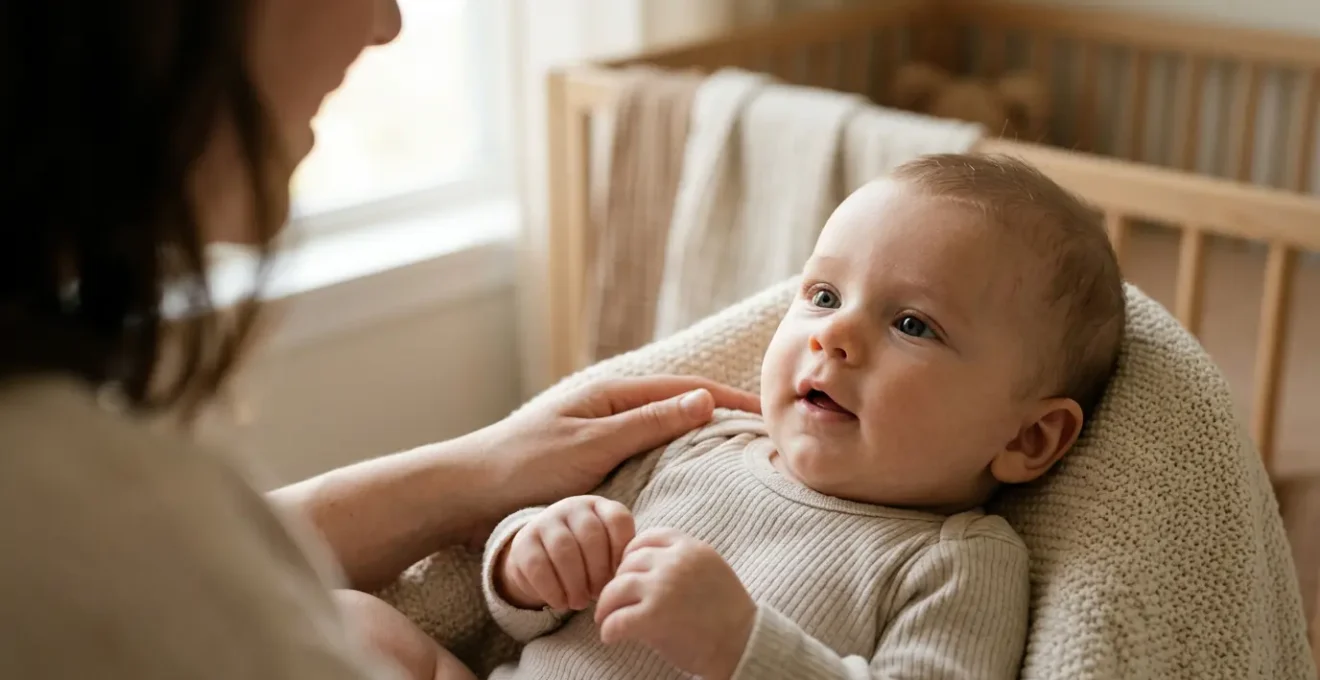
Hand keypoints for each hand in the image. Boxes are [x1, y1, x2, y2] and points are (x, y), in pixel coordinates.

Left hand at [477, 376, 760, 520]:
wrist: (470, 490)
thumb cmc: (525, 467)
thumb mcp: (593, 445)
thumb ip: (647, 423)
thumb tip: (703, 399)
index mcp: (610, 393)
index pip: (685, 389)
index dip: (728, 400)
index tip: (765, 414)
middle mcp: (607, 403)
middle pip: (678, 401)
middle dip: (721, 411)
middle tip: (763, 431)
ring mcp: (598, 427)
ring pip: (662, 424)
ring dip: (699, 431)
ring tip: (736, 448)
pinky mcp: (590, 452)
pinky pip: (644, 445)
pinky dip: (673, 450)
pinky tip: (686, 467)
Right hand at [498, 496, 635, 610]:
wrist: (541, 560)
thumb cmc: (586, 560)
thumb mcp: (606, 553)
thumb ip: (620, 558)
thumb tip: (628, 578)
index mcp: (599, 507)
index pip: (618, 519)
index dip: (622, 552)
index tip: (620, 576)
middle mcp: (572, 507)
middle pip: (591, 535)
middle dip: (598, 571)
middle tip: (599, 594)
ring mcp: (546, 521)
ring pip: (564, 550)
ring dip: (575, 583)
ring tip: (580, 602)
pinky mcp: (523, 541)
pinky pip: (538, 566)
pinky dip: (553, 590)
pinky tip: (561, 603)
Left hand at [594, 529, 755, 679]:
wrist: (742, 645)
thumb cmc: (725, 612)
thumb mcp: (709, 569)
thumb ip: (680, 559)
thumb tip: (638, 561)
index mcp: (691, 547)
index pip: (646, 538)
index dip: (630, 555)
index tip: (627, 573)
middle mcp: (675, 562)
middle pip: (628, 563)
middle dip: (618, 582)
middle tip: (614, 600)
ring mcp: (663, 588)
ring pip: (616, 588)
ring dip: (606, 605)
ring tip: (606, 618)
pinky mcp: (653, 618)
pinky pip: (617, 619)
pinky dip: (609, 629)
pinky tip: (611, 637)